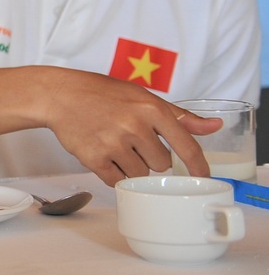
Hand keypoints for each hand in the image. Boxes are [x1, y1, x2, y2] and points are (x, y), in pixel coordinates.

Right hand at [42, 70, 222, 184]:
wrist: (59, 95)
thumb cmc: (101, 93)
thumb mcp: (141, 96)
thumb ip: (179, 115)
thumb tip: (215, 126)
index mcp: (151, 108)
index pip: (186, 146)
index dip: (199, 167)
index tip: (205, 178)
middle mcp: (135, 126)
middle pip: (162, 164)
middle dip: (150, 157)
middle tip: (131, 141)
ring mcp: (114, 143)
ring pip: (140, 174)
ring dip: (132, 166)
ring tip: (115, 145)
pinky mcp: (94, 158)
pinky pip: (118, 181)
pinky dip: (114, 174)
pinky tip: (104, 155)